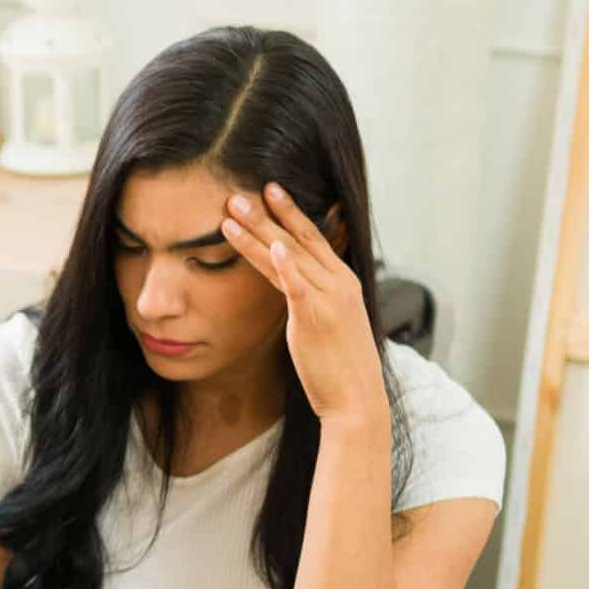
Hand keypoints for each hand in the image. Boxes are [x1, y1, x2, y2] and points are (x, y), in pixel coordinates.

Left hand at [221, 183, 387, 424]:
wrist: (356, 398)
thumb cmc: (339, 366)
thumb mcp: (330, 324)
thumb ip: (313, 301)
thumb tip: (294, 290)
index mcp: (342, 282)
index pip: (313, 239)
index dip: (290, 213)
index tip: (270, 190)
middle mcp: (338, 283)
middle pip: (298, 239)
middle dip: (268, 213)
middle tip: (240, 192)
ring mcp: (328, 299)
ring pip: (288, 256)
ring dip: (258, 231)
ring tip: (232, 211)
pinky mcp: (316, 319)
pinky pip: (298, 286)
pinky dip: (286, 264)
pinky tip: (272, 246)